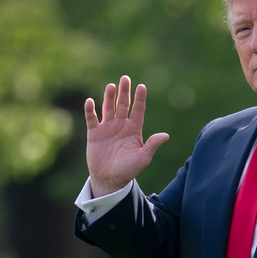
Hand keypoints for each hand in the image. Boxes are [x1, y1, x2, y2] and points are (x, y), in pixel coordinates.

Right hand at [85, 76, 169, 197]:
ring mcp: (107, 128)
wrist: (110, 179)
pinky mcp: (94, 133)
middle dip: (124, 92)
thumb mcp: (143, 158)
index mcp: (134, 129)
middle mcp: (121, 125)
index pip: (138, 110)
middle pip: (123, 105)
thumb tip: (166, 135)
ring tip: (111, 86)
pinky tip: (90, 101)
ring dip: (109, 97)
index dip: (140, 99)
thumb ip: (152, 145)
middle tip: (125, 78)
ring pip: (108, 108)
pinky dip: (90, 110)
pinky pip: (92, 119)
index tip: (142, 87)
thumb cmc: (129, 169)